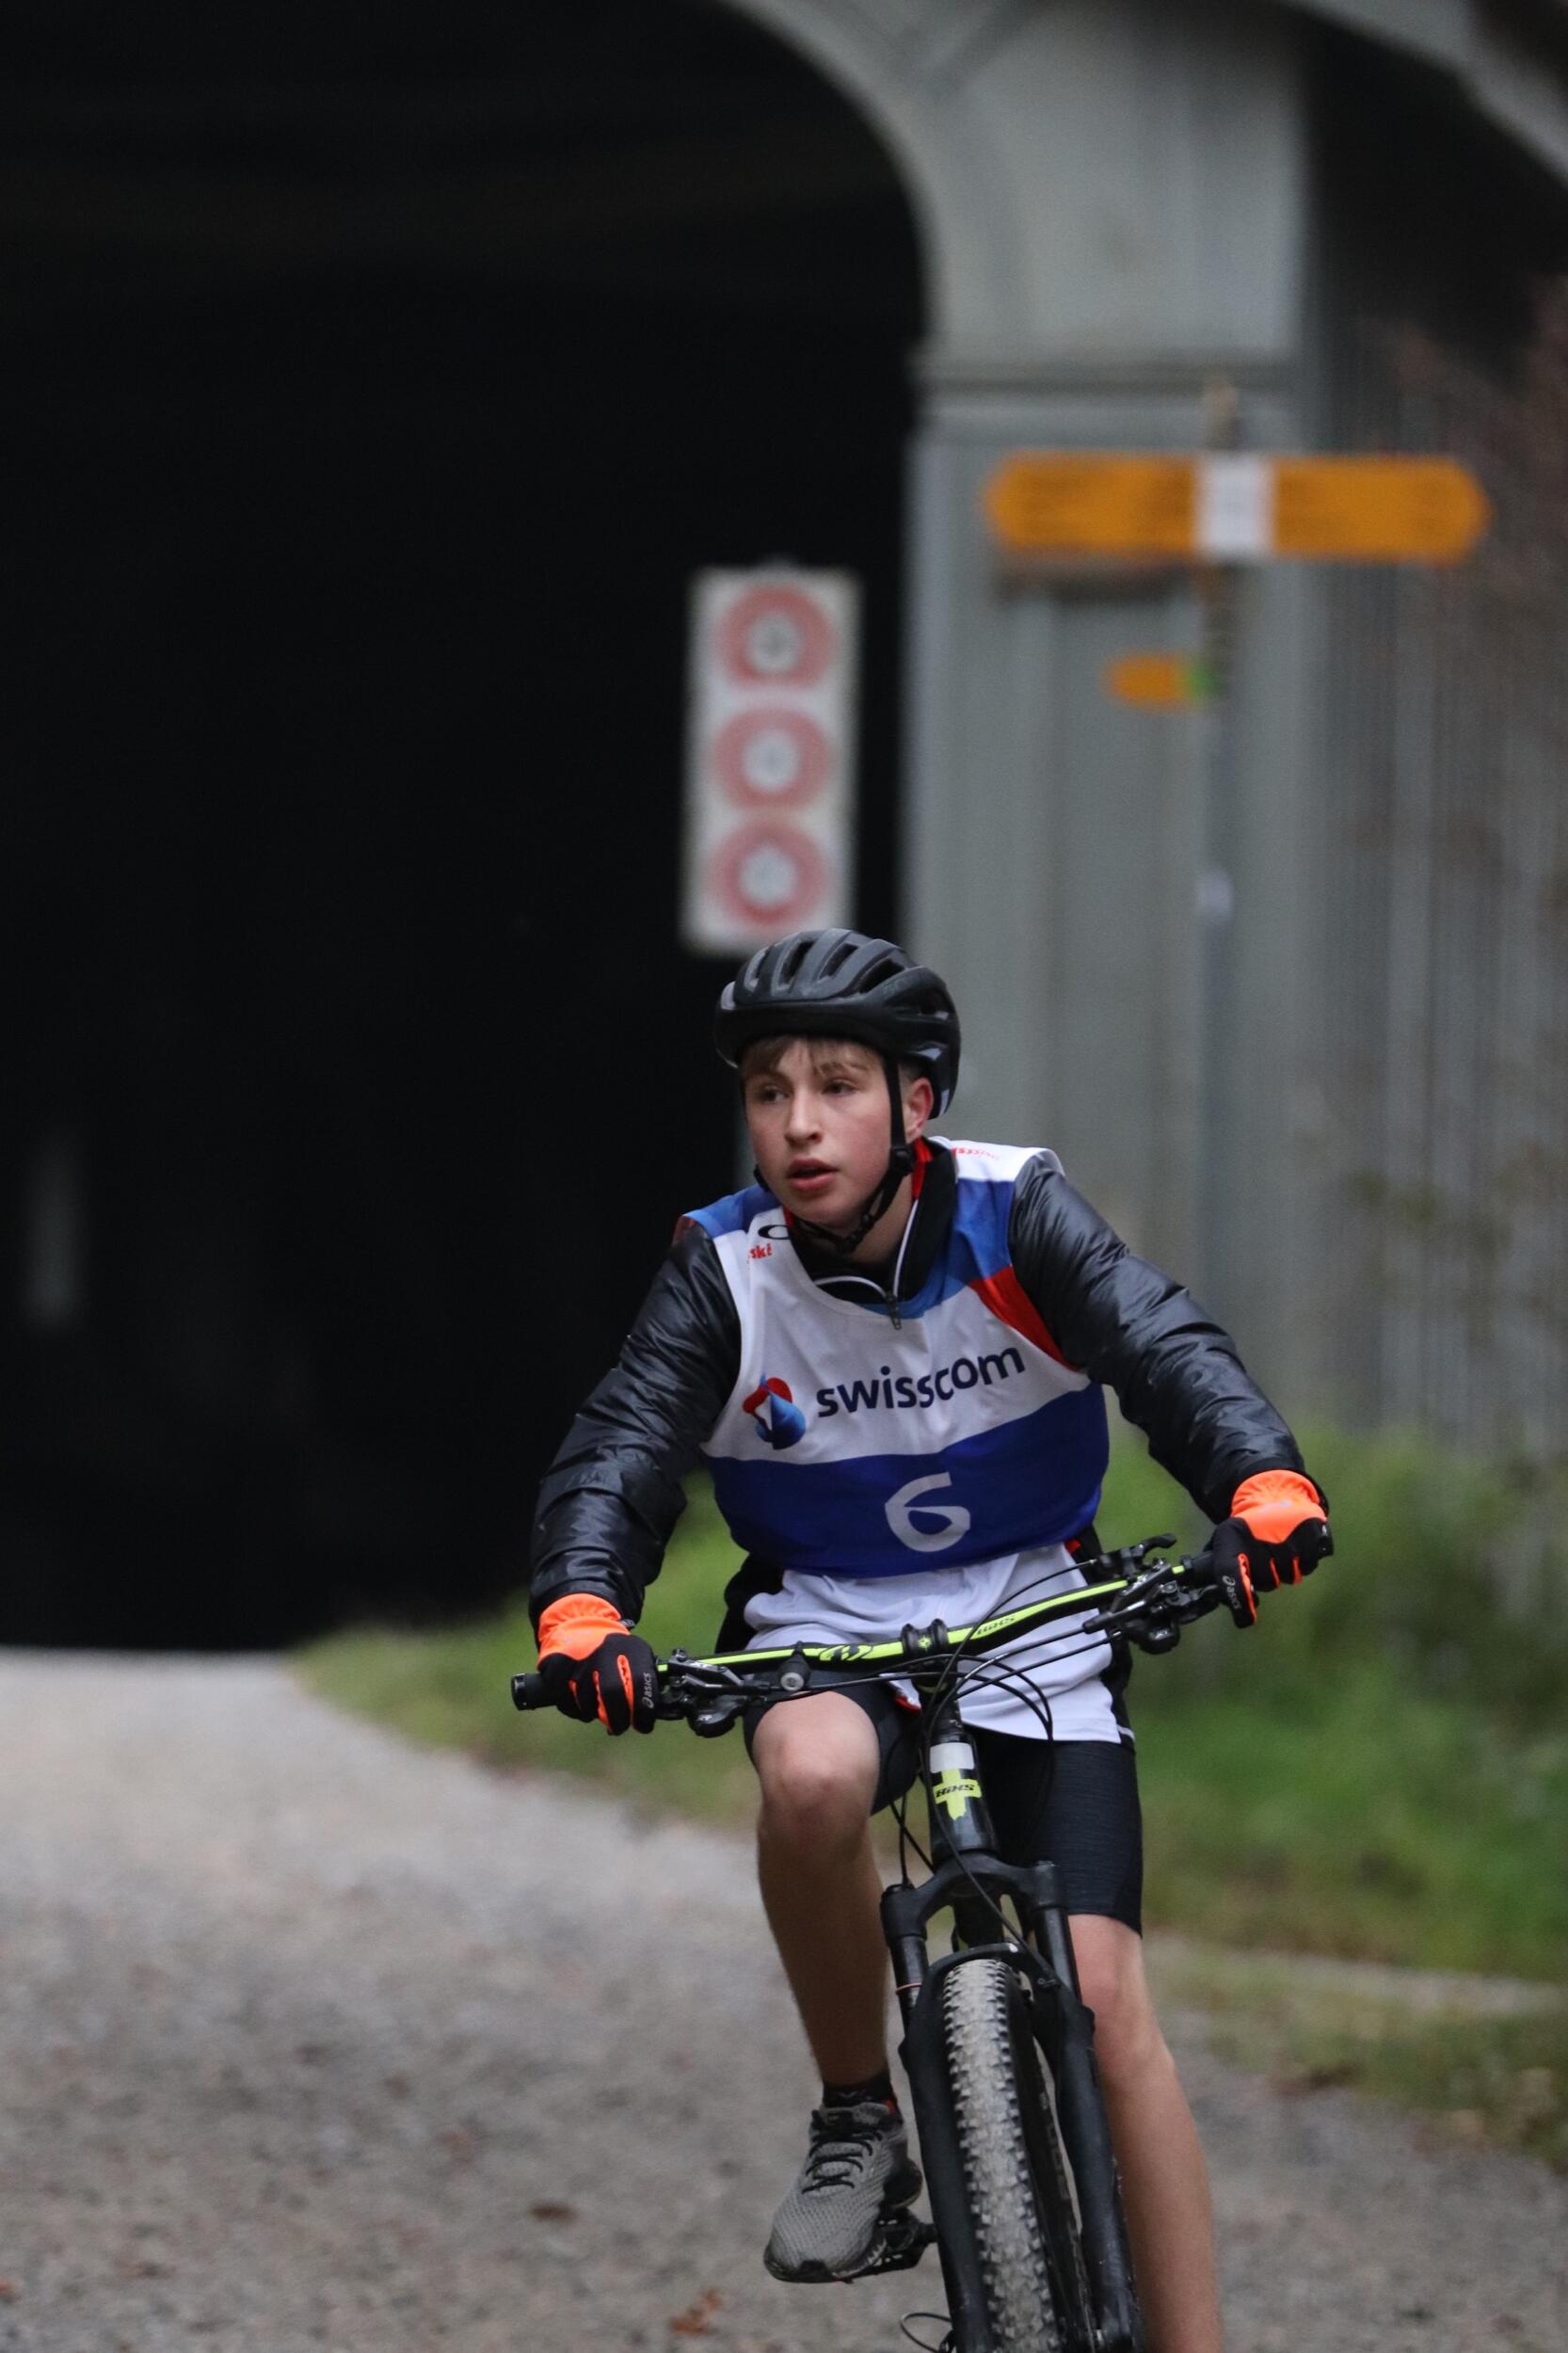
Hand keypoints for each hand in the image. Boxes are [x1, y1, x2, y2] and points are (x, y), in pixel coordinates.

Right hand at [536, 1594, 657, 1733]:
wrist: (581, 1624)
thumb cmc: (616, 1650)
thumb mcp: (638, 1654)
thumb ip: (646, 1679)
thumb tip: (652, 1710)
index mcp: (629, 1649)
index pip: (641, 1683)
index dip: (644, 1711)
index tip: (643, 1725)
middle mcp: (604, 1652)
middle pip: (612, 1694)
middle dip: (618, 1719)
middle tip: (619, 1727)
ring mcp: (579, 1661)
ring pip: (588, 1704)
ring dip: (596, 1713)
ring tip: (599, 1705)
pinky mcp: (558, 1670)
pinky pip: (568, 1704)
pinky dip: (578, 1708)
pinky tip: (583, 1699)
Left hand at [1210, 1470, 1331, 1626]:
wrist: (1276, 1493)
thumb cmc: (1249, 1527)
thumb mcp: (1226, 1538)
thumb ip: (1221, 1567)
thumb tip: (1219, 1599)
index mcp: (1233, 1538)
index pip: (1230, 1573)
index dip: (1238, 1601)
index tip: (1246, 1619)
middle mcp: (1261, 1537)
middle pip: (1265, 1582)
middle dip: (1264, 1577)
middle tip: (1263, 1557)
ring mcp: (1289, 1535)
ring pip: (1288, 1576)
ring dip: (1284, 1569)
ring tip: (1278, 1547)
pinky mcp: (1313, 1534)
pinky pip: (1308, 1567)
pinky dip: (1303, 1561)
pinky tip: (1295, 1544)